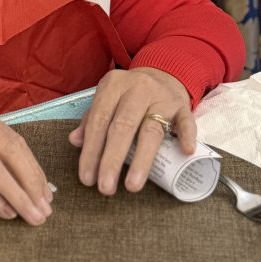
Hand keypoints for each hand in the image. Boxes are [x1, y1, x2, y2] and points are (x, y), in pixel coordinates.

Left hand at [69, 67, 195, 195]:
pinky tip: (184, 151)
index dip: (91, 149)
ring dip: (141, 159)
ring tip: (132, 186)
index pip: (99, 119)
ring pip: (151, 129)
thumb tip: (75, 141)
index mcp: (114, 85)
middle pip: (123, 126)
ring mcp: (161, 96)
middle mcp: (137, 88)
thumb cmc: (130, 95)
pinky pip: (186, 121)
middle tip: (105, 188)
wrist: (163, 74)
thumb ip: (91, 119)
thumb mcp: (108, 98)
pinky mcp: (182, 105)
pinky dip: (186, 136)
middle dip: (111, 159)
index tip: (87, 177)